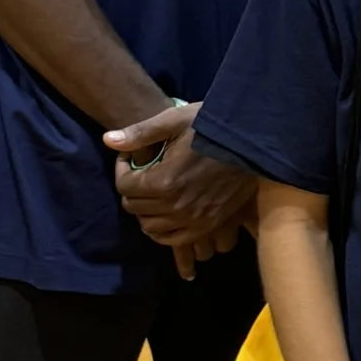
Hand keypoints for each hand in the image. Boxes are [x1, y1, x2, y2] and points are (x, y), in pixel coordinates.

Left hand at [103, 102, 255, 273]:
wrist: (252, 141)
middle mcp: (176, 206)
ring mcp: (193, 220)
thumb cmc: (211, 126)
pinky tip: (166, 214)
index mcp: (164, 181)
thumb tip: (107, 140)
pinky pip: (173, 239)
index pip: (124, 187)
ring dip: (146, 211)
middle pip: (135, 207)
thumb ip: (139, 134)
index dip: (123, 170)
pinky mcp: (207, 226)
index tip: (131, 159)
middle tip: (143, 173)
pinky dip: (163, 230)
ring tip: (154, 193)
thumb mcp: (174, 121)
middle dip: (133, 189)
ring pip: (151, 227)